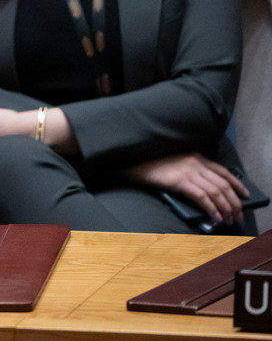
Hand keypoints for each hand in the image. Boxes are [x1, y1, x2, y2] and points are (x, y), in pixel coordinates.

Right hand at [124, 152, 248, 225]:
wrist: (132, 159)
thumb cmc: (149, 164)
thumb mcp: (174, 164)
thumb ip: (189, 172)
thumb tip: (203, 193)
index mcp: (195, 157)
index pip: (224, 171)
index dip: (237, 184)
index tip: (245, 196)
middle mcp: (196, 163)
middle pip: (224, 184)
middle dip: (234, 203)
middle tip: (237, 217)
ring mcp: (188, 171)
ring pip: (217, 192)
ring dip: (226, 208)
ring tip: (229, 220)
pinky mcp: (180, 180)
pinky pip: (202, 196)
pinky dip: (212, 208)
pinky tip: (215, 217)